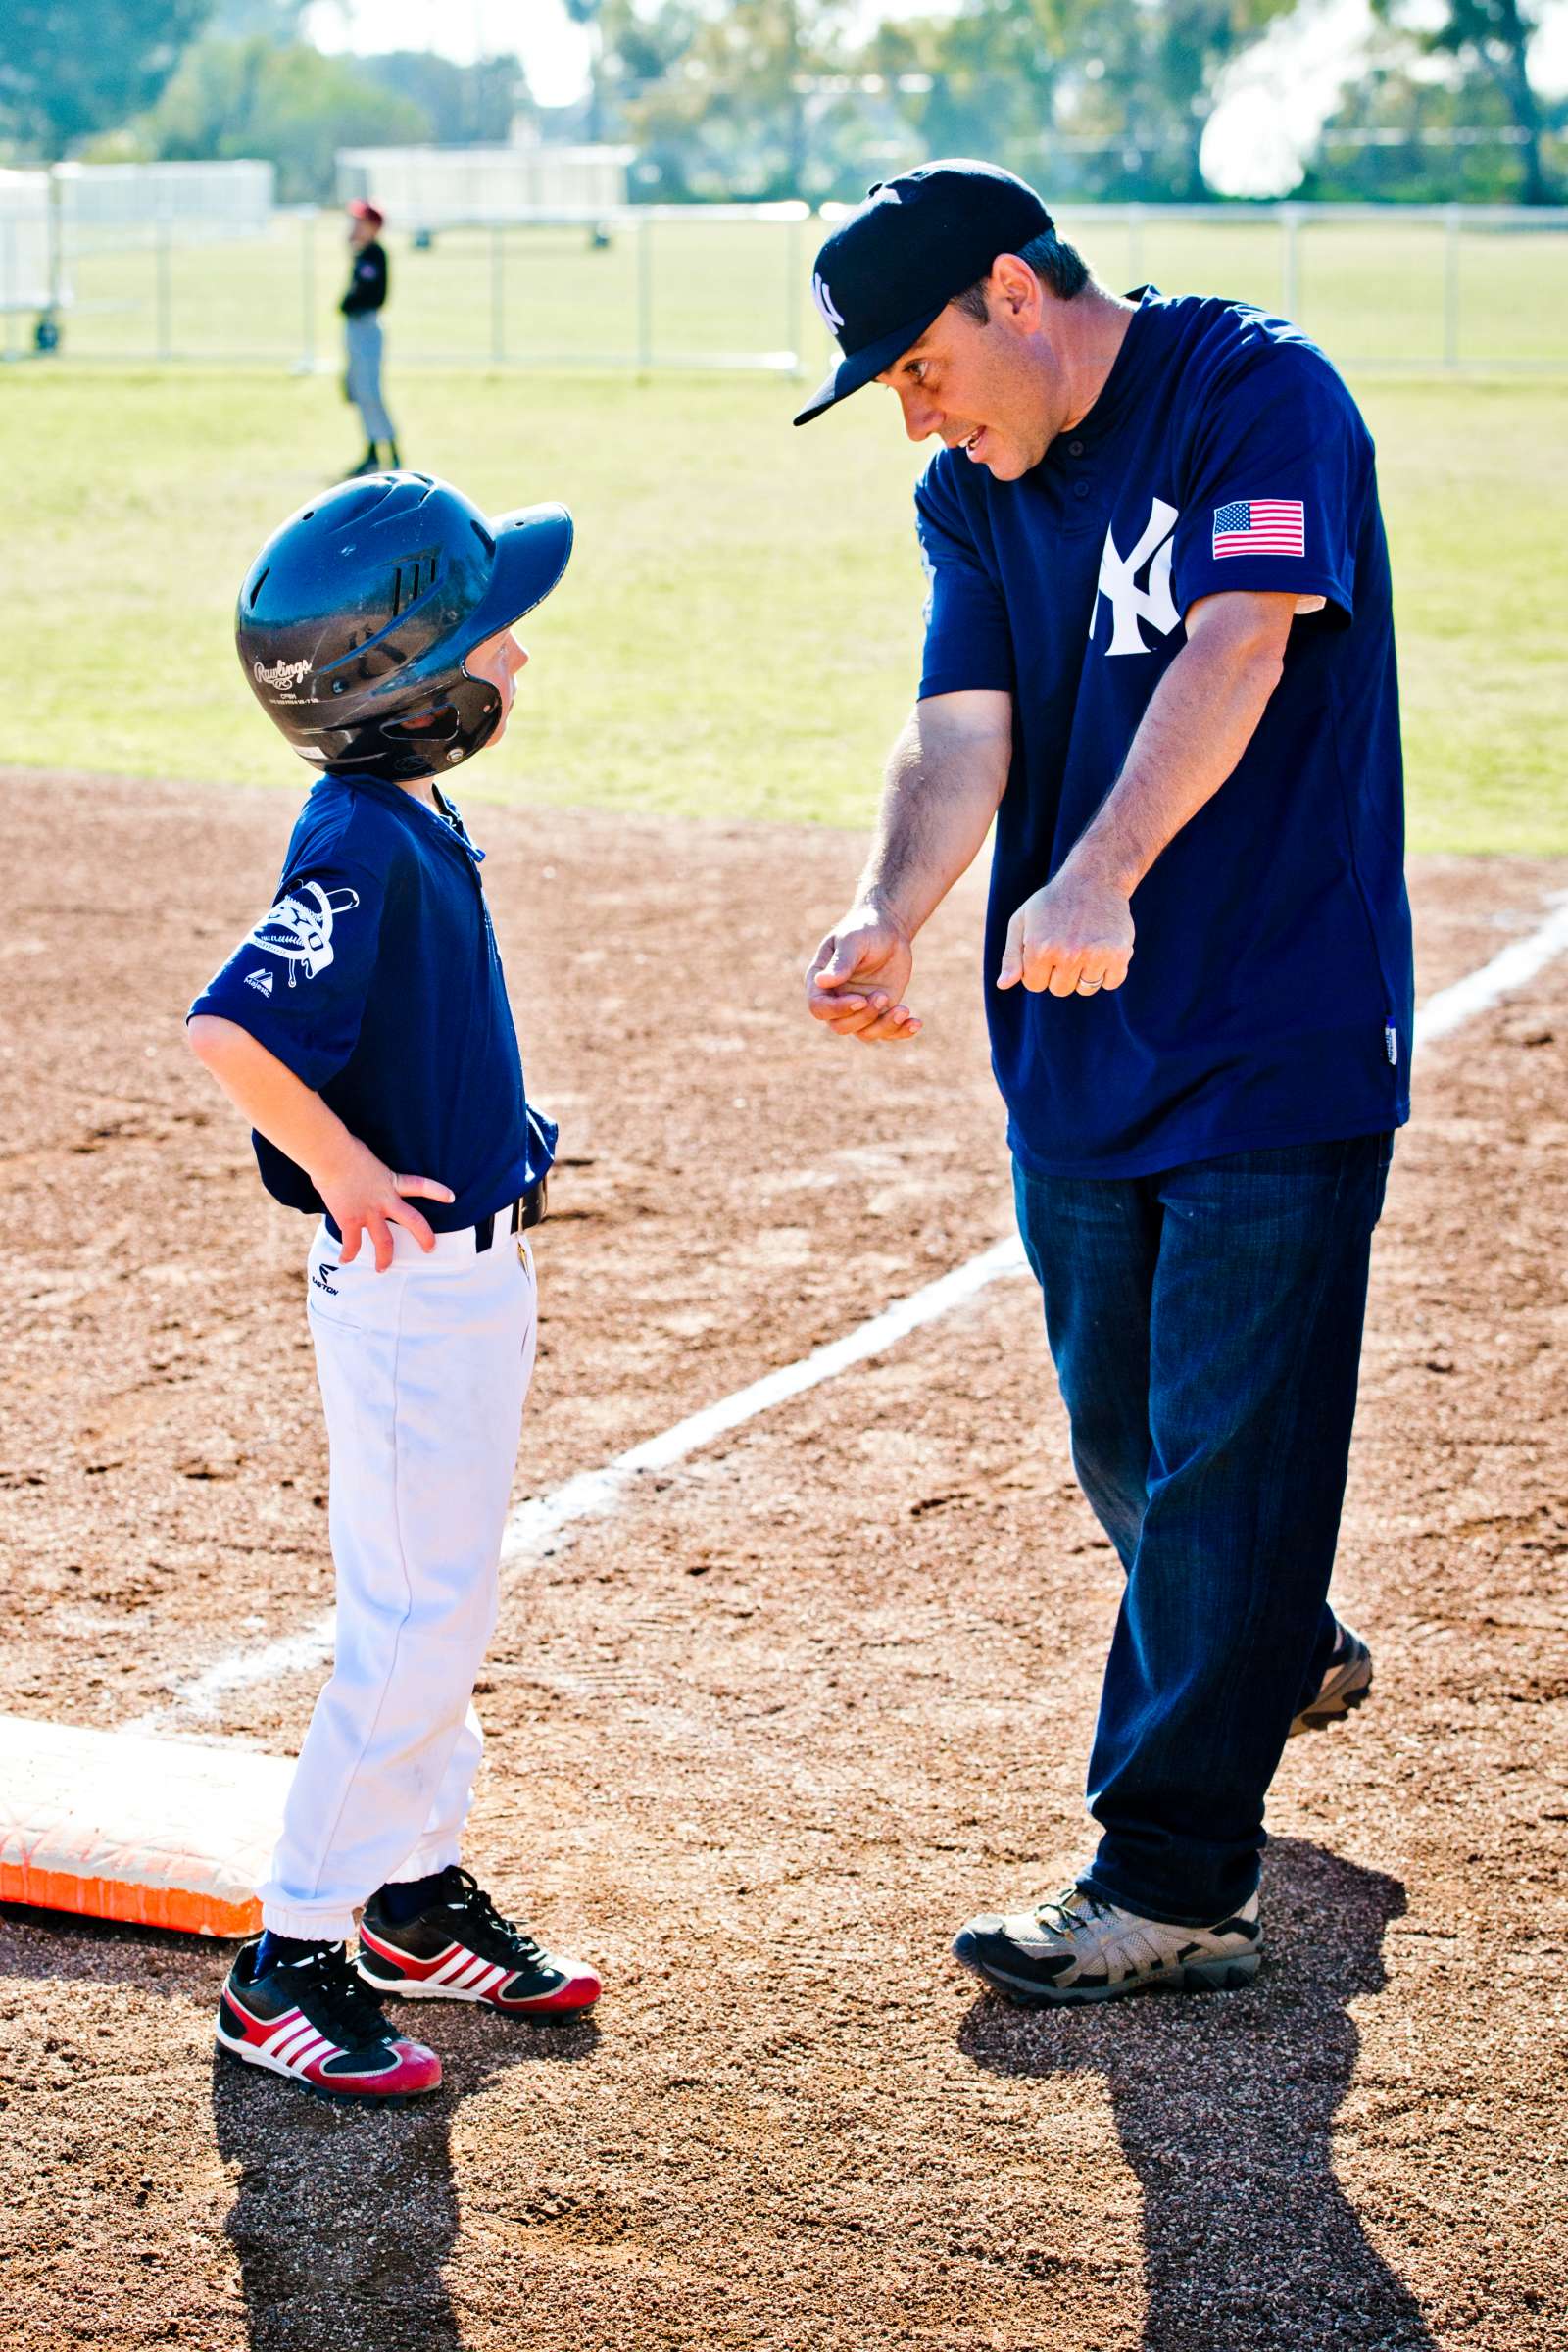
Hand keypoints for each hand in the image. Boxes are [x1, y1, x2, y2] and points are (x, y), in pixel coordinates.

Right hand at [313, 1136, 453, 1270]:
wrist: (332, 1155)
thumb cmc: (345, 1150)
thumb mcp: (367, 1160)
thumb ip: (369, 1173)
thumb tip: (358, 1176)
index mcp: (391, 1182)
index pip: (421, 1185)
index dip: (438, 1191)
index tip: (451, 1197)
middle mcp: (385, 1200)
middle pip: (414, 1221)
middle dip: (424, 1237)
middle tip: (430, 1248)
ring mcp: (369, 1213)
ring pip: (385, 1242)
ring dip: (385, 1258)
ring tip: (383, 1268)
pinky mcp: (351, 1220)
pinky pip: (352, 1244)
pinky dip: (348, 1254)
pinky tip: (345, 1260)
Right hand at [804, 902, 921, 1043]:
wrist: (889, 930)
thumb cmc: (865, 929)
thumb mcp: (853, 941)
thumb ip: (841, 962)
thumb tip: (821, 981)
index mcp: (821, 982)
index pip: (819, 1008)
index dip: (838, 1009)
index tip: (860, 999)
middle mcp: (836, 1000)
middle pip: (841, 1026)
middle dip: (864, 1017)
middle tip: (883, 995)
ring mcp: (858, 1008)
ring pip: (865, 1034)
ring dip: (885, 1026)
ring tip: (903, 1009)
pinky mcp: (880, 1012)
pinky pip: (887, 1033)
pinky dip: (901, 1032)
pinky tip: (916, 1023)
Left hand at [997, 859, 1134, 997]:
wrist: (1094, 878)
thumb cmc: (1053, 902)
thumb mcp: (1022, 921)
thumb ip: (1011, 956)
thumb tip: (1003, 985)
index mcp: (1040, 947)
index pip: (1035, 985)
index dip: (1038, 969)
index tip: (1045, 949)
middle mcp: (1067, 954)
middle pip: (1060, 990)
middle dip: (1060, 973)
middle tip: (1067, 945)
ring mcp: (1095, 954)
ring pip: (1086, 989)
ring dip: (1084, 974)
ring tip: (1085, 946)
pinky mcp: (1120, 953)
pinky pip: (1111, 983)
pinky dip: (1109, 973)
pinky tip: (1102, 950)